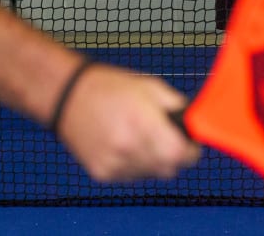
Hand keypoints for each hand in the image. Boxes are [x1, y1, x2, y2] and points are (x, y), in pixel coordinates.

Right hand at [57, 64, 200, 180]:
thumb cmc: (111, 87)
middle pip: (169, 168)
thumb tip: (194, 122)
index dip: (190, 150)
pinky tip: (127, 144)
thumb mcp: (151, 86)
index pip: (179, 154)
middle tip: (169, 138)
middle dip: (175, 155)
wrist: (69, 96)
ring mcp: (114, 163)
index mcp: (142, 122)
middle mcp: (128, 147)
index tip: (190, 142)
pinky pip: (133, 176)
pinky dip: (137, 164)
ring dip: (156, 160)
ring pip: (152, 174)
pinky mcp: (102, 173)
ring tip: (143, 137)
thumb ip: (176, 106)